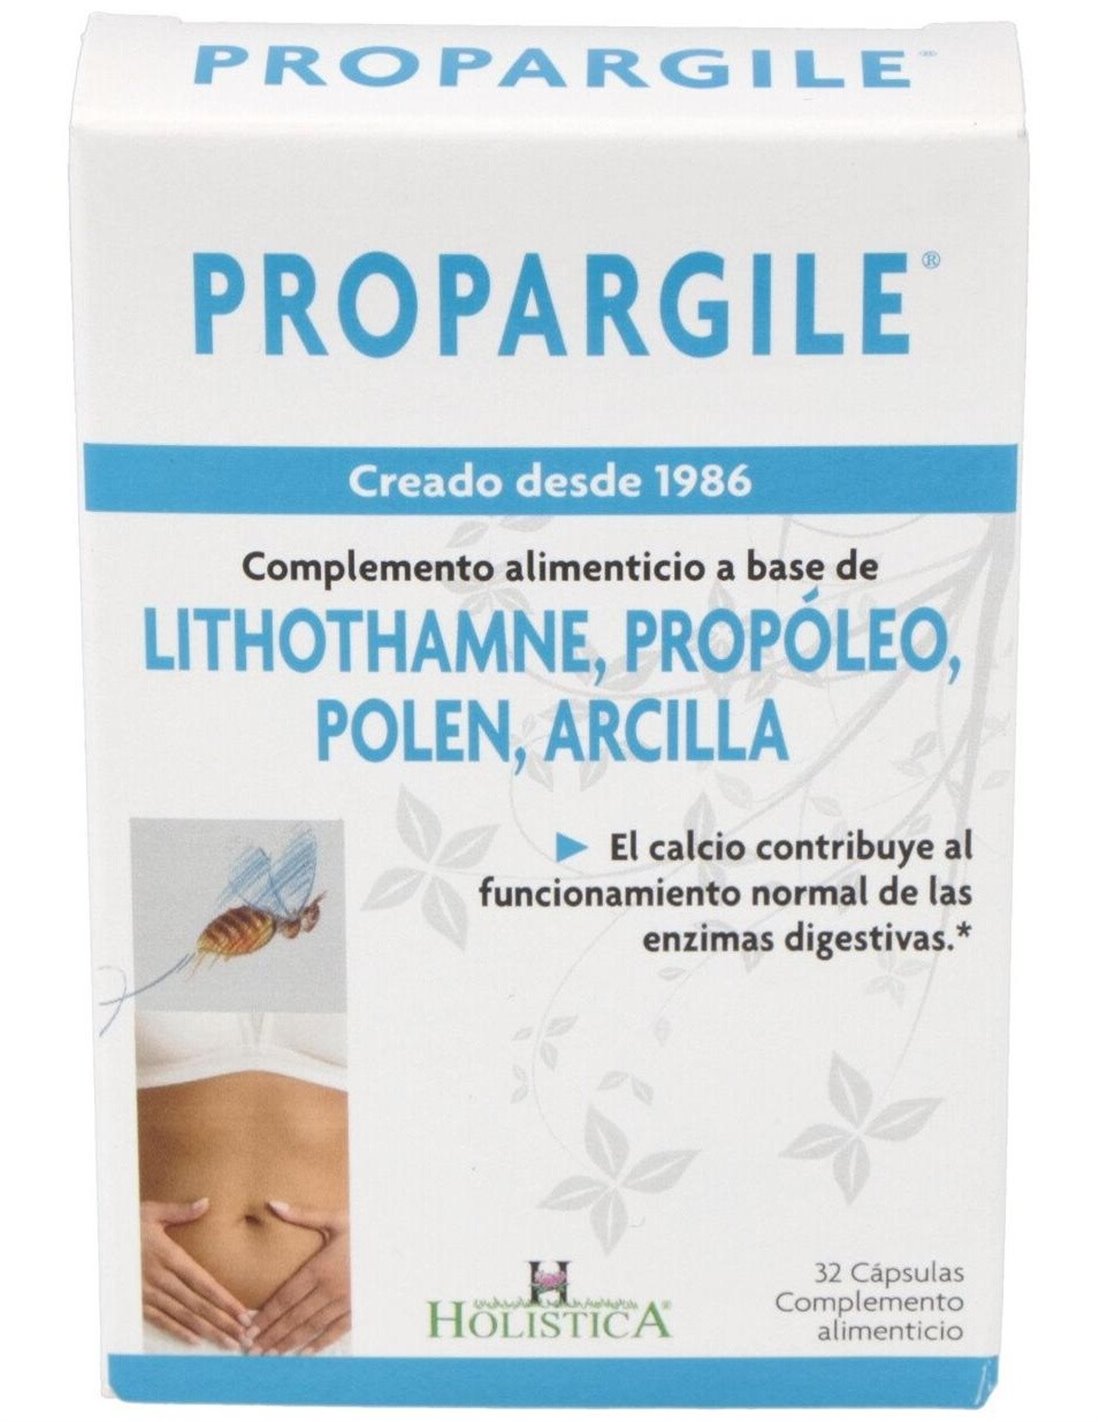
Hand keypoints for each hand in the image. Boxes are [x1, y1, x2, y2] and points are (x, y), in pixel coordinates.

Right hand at [141, 1198, 249, 1349]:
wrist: (97, 1241)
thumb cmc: (127, 1225)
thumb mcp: (152, 1212)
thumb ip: (180, 1211)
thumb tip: (205, 1203)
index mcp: (169, 1256)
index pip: (203, 1282)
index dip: (223, 1299)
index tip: (242, 1311)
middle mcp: (161, 1278)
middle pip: (197, 1304)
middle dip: (222, 1321)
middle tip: (242, 1334)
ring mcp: (148, 1293)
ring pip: (182, 1315)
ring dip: (206, 1330)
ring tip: (226, 1341)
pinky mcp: (137, 1302)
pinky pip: (160, 1320)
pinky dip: (178, 1331)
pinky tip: (195, 1341)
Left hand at [245, 1202, 350, 1354]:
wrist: (399, 1242)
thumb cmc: (365, 1228)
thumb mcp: (336, 1219)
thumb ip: (303, 1215)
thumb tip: (272, 1204)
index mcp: (321, 1267)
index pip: (286, 1297)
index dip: (266, 1315)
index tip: (249, 1327)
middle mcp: (331, 1289)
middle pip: (294, 1317)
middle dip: (271, 1334)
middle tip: (251, 1348)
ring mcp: (345, 1302)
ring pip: (311, 1327)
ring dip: (289, 1342)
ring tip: (269, 1355)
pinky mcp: (359, 1308)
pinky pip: (335, 1331)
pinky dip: (318, 1344)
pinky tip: (303, 1353)